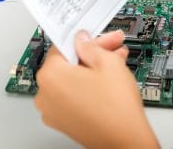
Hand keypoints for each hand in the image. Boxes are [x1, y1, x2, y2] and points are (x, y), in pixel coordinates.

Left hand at [35, 30, 158, 148]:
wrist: (126, 141)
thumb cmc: (116, 108)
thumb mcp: (108, 62)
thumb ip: (91, 46)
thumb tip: (83, 40)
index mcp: (50, 75)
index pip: (64, 45)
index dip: (86, 38)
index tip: (96, 35)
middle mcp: (45, 94)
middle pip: (69, 63)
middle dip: (93, 53)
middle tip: (113, 47)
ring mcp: (53, 111)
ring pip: (73, 79)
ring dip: (94, 69)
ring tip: (117, 63)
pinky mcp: (63, 122)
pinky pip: (73, 96)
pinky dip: (88, 86)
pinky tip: (108, 80)